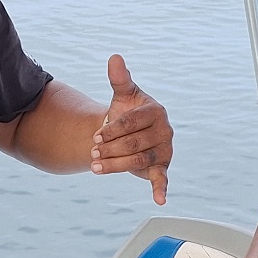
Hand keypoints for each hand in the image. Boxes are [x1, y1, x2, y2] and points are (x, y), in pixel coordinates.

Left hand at [91, 54, 172, 204]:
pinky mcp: (161, 167)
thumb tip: (115, 58)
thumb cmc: (125, 112)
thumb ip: (119, 79)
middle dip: (110, 149)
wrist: (126, 133)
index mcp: (156, 111)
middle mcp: (165, 131)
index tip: (94, 136)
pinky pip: (162, 178)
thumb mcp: (122, 95)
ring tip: (96, 166)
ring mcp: (164, 150)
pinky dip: (160, 189)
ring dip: (115, 165)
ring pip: (138, 161)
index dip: (111, 130)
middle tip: (92, 152)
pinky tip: (158, 199)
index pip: (131, 122)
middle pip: (133, 144)